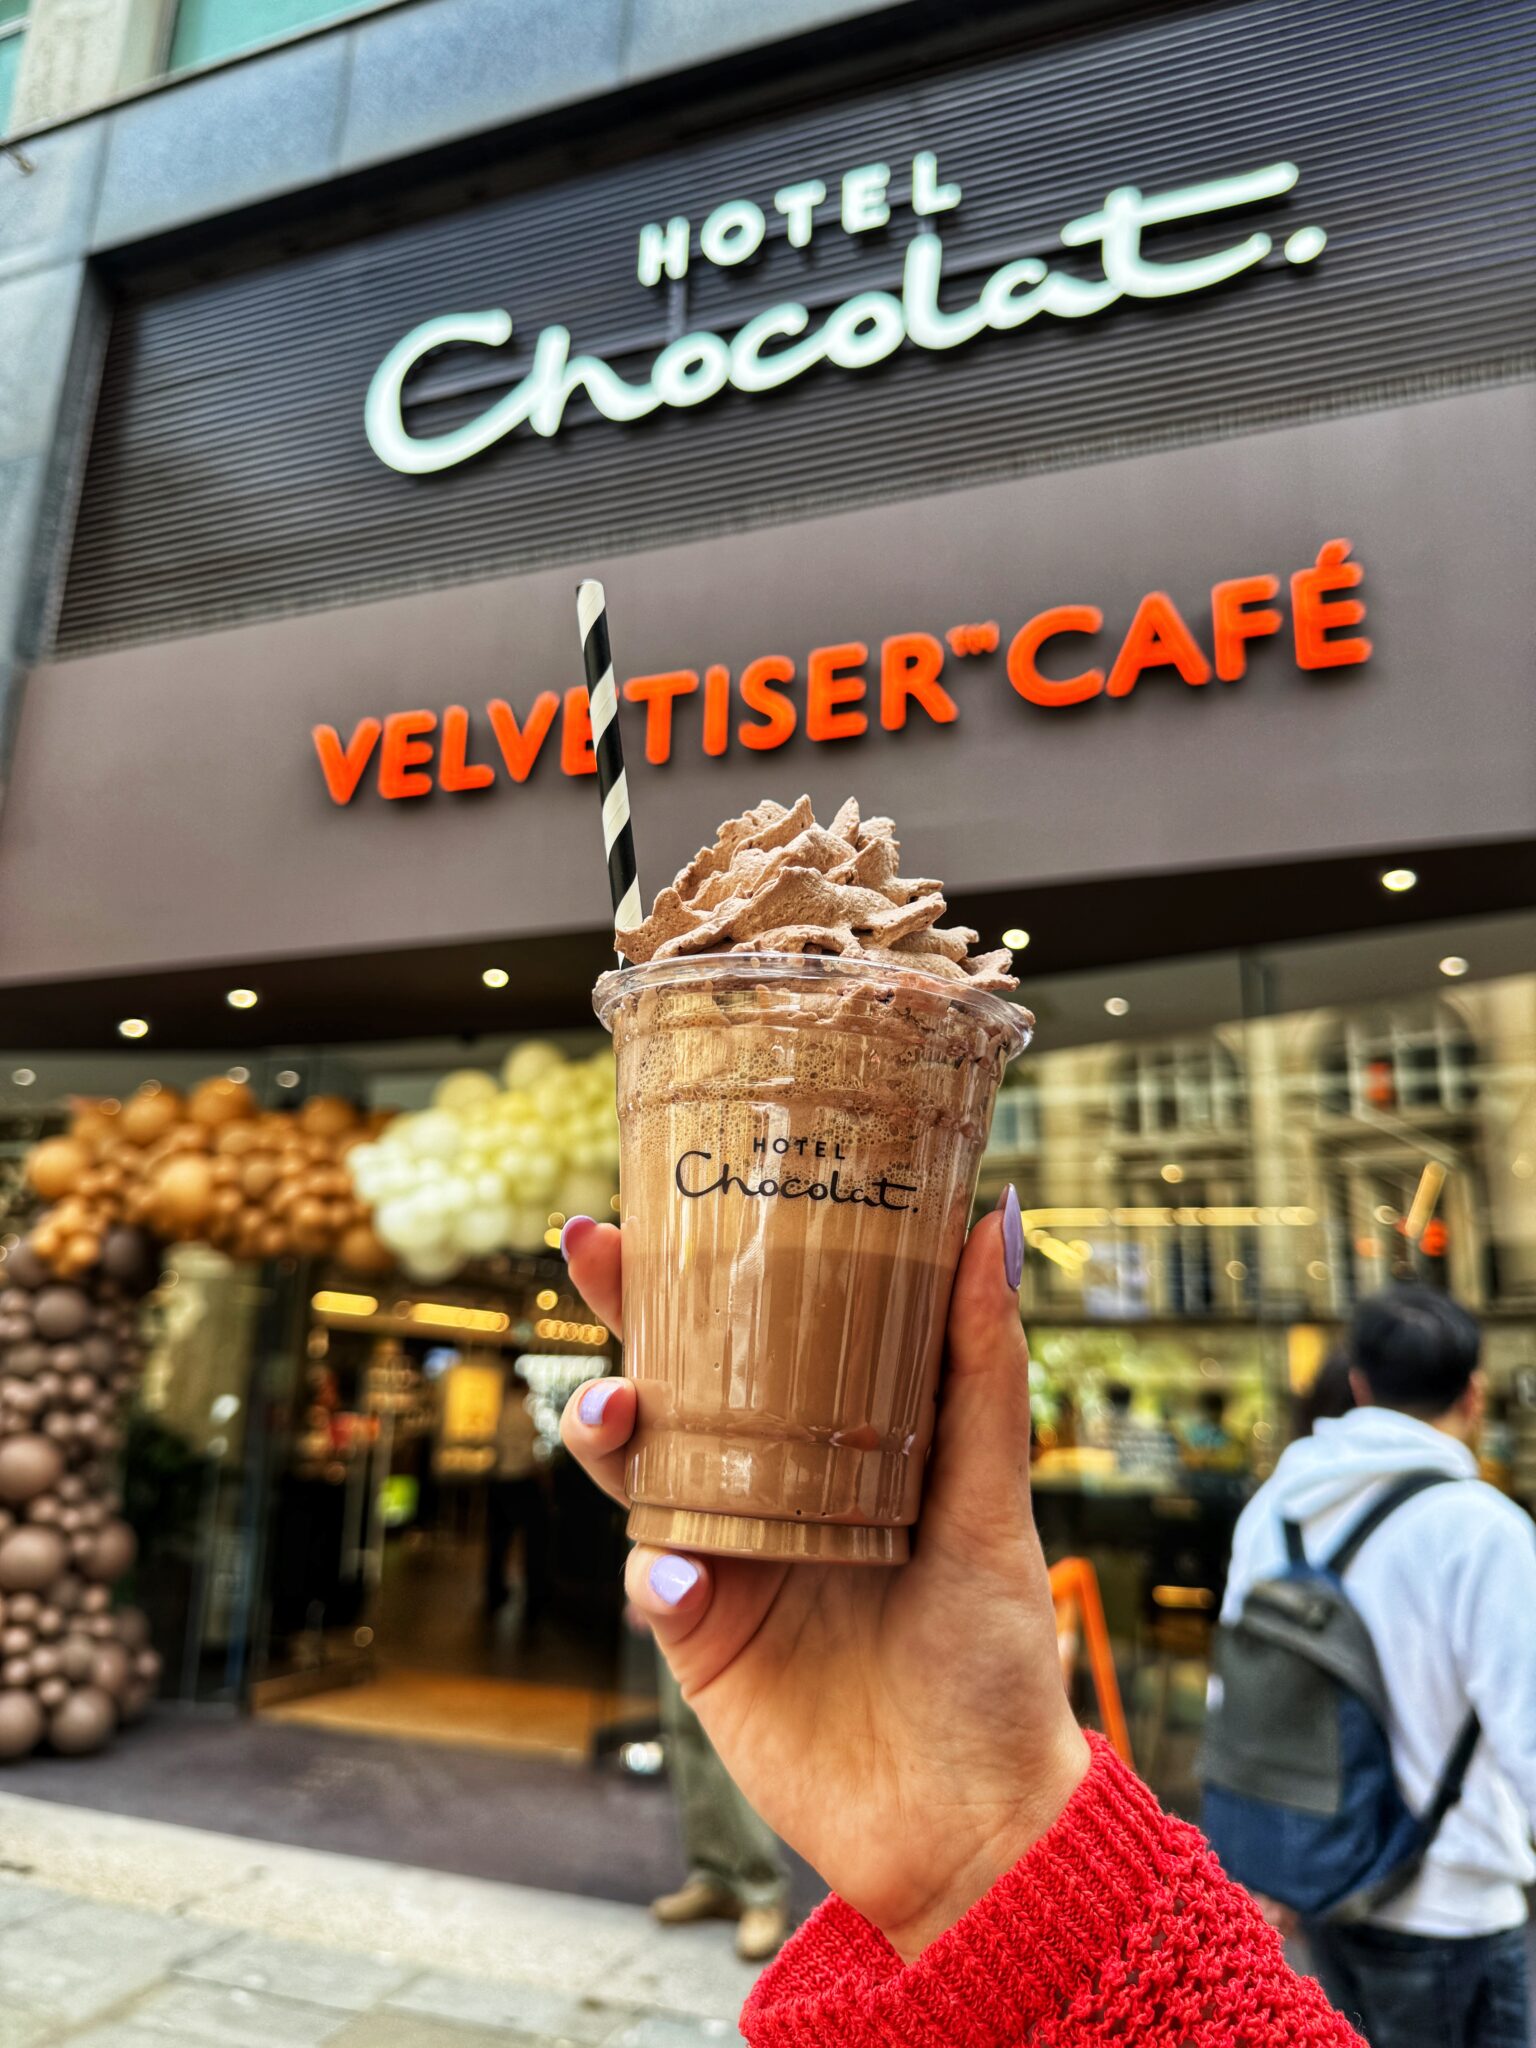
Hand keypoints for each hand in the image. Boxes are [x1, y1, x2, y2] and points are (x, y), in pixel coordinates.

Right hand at [561, 1206, 1088, 1960]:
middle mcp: (768, 1487)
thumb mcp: (992, 1495)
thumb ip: (983, 1365)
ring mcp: (728, 1558)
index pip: (759, 1333)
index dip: (706, 1266)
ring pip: (638, 1471)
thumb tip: (998, 1217)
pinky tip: (685, 1578)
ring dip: (607, 1427)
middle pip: (676, 1381)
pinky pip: (654, 1585)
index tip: (666, 1195)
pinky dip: (657, 1573)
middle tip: (592, 1249)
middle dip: (623, 1313)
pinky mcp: (703, 1641)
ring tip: (616, 1409)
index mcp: (834, 1440)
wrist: (973, 1821)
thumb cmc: (993, 1654)